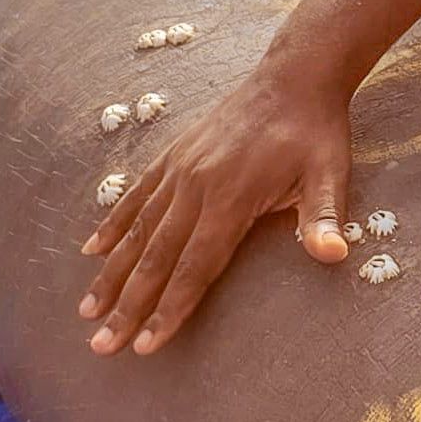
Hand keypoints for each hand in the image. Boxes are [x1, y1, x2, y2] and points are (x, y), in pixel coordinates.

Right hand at [75, 64, 354, 357]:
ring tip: (87, 310)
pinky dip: (112, 224)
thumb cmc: (316, 131)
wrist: (294, 76)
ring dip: (111, 273)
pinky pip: (136, 195)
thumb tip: (333, 255)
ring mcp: (179, 169)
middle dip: (128, 306)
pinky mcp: (173, 155)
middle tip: (101, 346)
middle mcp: (195, 185)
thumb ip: (324, 217)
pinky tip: (91, 251)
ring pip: (138, 230)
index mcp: (231, 197)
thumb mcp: (330, 173)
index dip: (171, 308)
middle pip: (156, 257)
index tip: (147, 344)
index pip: (196, 266)